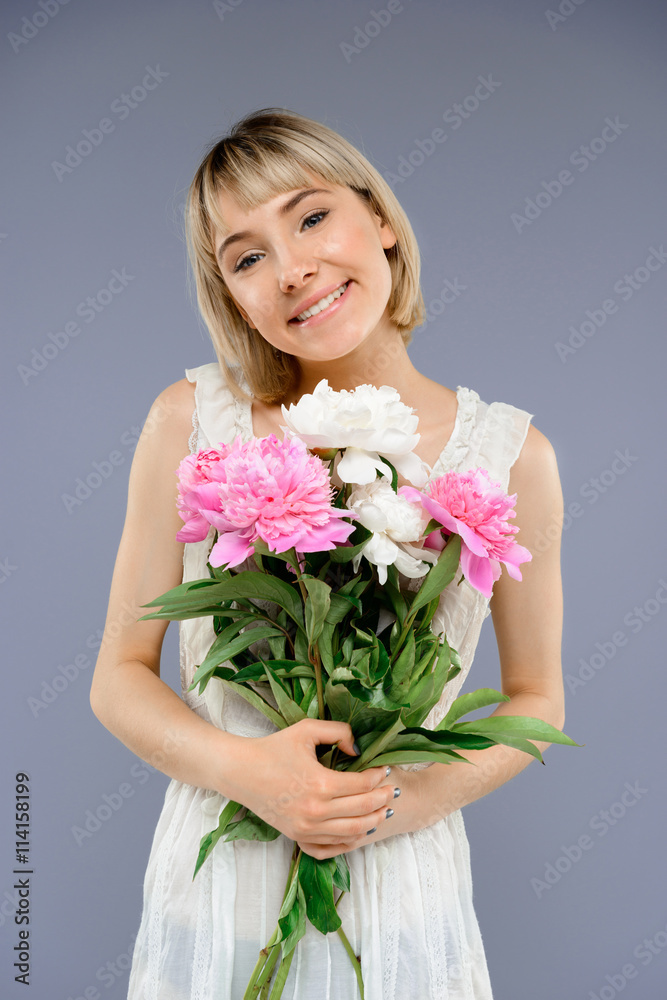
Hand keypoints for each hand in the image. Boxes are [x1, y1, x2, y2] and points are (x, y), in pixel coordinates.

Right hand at [219, 718, 398, 857]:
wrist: (239, 771)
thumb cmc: (273, 747)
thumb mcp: (307, 729)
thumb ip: (339, 732)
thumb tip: (359, 750)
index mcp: (321, 784)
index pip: (364, 785)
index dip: (380, 776)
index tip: (386, 769)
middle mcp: (316, 811)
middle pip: (363, 810)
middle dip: (383, 800)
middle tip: (393, 791)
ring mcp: (306, 828)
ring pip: (352, 832)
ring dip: (373, 821)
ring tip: (384, 810)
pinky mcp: (297, 836)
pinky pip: (332, 847)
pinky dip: (351, 840)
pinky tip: (361, 829)